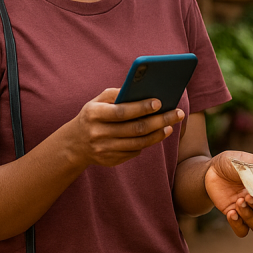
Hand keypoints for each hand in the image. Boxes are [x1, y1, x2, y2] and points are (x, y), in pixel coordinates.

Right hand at [66, 88, 184, 167]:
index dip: (142, 107)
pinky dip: (148, 143)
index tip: (159, 102)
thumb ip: (117, 94)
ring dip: (158, 134)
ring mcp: (104, 150)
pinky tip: (158, 134)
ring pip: (138, 143)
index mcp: (94, 114)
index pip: (122, 112)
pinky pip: (134, 152)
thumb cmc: (93, 115)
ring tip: (170, 125)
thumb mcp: (98, 101)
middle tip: (177, 113)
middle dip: (159, 120)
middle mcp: (98, 133)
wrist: (74, 144)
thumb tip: (143, 91)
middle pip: (135, 129)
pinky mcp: (110, 161)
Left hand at [205, 151, 252, 237]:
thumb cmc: (233, 162)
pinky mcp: (235, 216)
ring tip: (238, 203)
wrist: (213, 170)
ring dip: (250, 216)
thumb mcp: (248, 162)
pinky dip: (238, 225)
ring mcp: (249, 210)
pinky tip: (231, 213)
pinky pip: (242, 231)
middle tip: (247, 196)